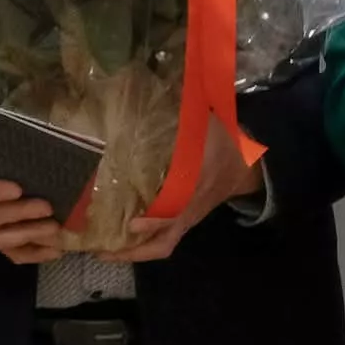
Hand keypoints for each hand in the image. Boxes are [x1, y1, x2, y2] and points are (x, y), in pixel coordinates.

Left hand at [96, 116, 264, 263]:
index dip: (154, 222)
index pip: (175, 215)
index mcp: (194, 190)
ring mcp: (186, 219)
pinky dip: (140, 241)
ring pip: (160, 245)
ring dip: (132, 250)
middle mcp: (188, 212)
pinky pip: (162, 239)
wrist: (246, 164)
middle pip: (161, 244)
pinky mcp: (183, 219)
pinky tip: (118, 233)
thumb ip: (184, 116)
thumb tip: (160, 92)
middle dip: (131, 252)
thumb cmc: (222, 143)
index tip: (131, 223)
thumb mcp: (206, 128)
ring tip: (101, 248)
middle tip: (99, 251)